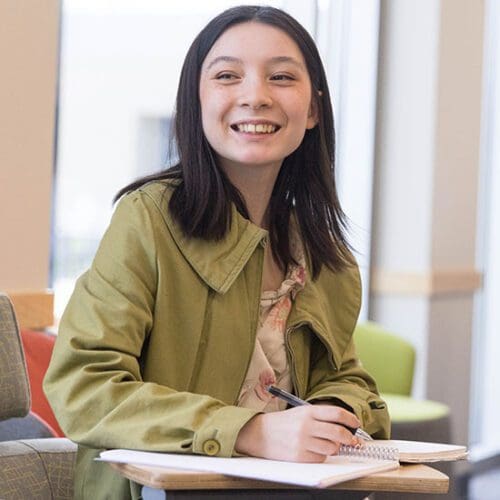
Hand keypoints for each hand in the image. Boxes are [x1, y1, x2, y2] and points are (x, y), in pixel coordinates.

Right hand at [235, 405, 361, 462]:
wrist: (260, 433)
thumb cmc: (283, 423)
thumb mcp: (301, 412)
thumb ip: (320, 417)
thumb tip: (344, 425)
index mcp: (308, 411)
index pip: (336, 413)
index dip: (350, 418)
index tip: (355, 423)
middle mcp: (306, 425)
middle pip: (338, 432)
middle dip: (349, 437)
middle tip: (351, 439)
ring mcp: (303, 441)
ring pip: (332, 448)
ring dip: (334, 447)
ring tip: (326, 444)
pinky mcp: (299, 456)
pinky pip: (320, 458)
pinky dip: (321, 456)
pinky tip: (313, 450)